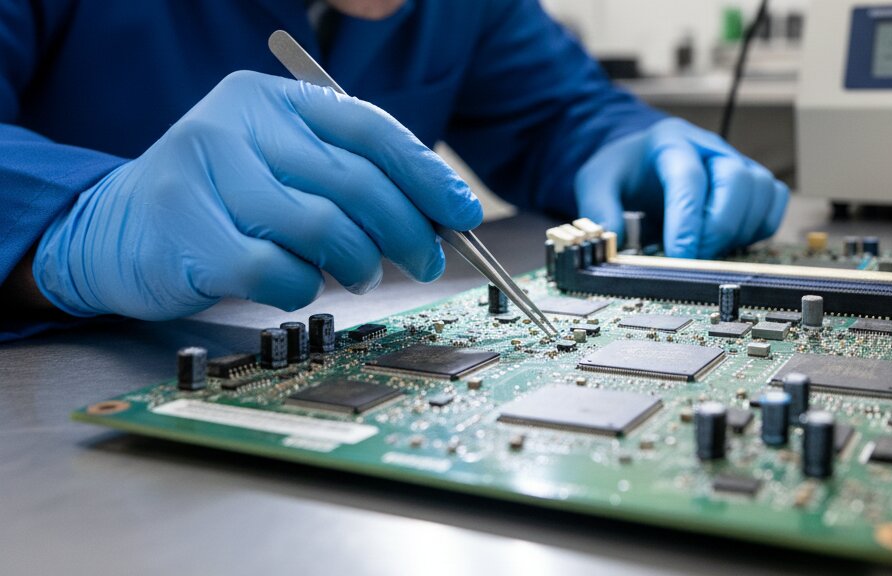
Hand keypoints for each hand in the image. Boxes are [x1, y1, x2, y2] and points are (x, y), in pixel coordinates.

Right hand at [33, 71, 481, 319]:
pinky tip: (296, 283)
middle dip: (407, 230)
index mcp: (272, 99)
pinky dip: (301, 288)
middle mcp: (236, 123)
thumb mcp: (286, 168)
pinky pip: (276, 271)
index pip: (368, 128)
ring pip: (321, 227)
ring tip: (358, 273)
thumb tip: (440, 216)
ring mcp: (204, 173)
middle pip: (354, 181)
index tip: (463, 214)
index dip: (426, 175)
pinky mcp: (185, 231)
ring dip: (357, 263)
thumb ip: (351, 178)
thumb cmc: (224, 201)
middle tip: (426, 260)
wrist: (118, 228)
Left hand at [575, 118, 787, 258]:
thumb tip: (612, 242)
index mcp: (670, 143)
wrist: (641, 157)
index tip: (680, 254)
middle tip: (693, 258)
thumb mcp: (596, 182)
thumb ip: (600, 210)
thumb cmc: (623, 169)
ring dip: (738, 230)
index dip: (687, 220)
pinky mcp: (751, 182)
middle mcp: (710, 149)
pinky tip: (729, 241)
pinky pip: (773, 203)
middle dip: (717, 228)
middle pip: (737, 181)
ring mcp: (735, 163)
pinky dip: (758, 228)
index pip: (689, 178)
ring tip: (707, 250)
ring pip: (761, 192)